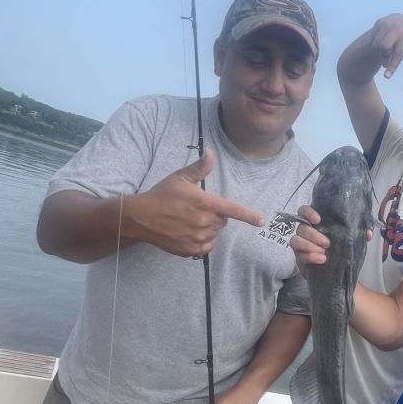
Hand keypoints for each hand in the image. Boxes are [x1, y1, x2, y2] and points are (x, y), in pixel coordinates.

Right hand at [126, 150, 264, 256]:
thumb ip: (199, 168)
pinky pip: (206, 246)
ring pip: (214, 233)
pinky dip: (202, 241)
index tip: (261, 221)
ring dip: (208, 228)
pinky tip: (188, 232)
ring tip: (189, 220)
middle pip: (222, 221)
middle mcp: (204, 222)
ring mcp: (198, 238)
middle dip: (215, 215)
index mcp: (206, 204)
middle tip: (197, 209)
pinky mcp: (190, 250)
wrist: (141, 217)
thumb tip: (211, 153)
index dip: (249, 216)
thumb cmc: (161, 195)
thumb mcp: (180, 178)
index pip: (233, 210)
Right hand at [289, 206, 374, 274]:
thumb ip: (361, 234)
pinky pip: (299, 256)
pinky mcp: (300, 260)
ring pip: (295, 241)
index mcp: (316, 224)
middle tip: (328, 243)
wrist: (341, 272)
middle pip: (301, 228)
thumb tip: (368, 233)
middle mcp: (306, 233)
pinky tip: (321, 260)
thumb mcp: (354, 241)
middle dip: (313, 235)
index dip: (307, 212)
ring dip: (309, 246)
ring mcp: (301, 247)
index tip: (318, 219)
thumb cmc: (343, 251)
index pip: (304, 211)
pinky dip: (310, 257)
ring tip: (324, 253)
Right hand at [368, 13, 402, 77]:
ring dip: (380, 50)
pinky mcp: (380, 22)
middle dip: (384, 54)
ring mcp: (388, 24)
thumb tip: (385, 64)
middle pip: (383, 47)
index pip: (398, 55)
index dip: (392, 66)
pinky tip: (383, 39)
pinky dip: (377, 43)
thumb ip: (396, 58)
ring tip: (387, 47)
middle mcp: (397, 29)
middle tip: (388, 55)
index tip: (386, 77)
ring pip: (376, 45)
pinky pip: (373, 39)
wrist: (400, 20)